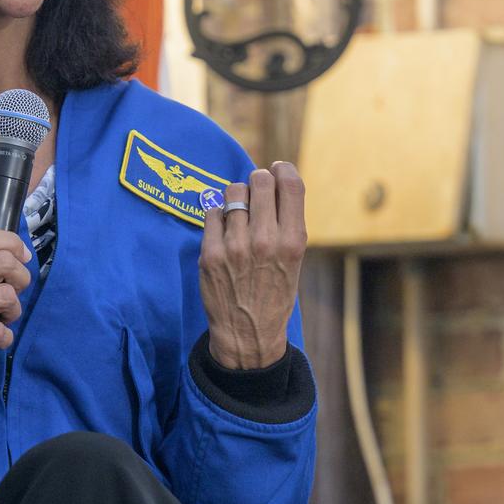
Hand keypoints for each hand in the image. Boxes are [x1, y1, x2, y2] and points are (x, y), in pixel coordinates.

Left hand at [199, 163, 305, 369]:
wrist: (248, 334)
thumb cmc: (274, 293)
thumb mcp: (294, 260)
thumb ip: (286, 222)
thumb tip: (273, 180)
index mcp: (293, 241)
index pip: (290, 183)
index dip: (283, 169)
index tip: (276, 169)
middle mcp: (266, 240)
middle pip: (260, 180)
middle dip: (258, 181)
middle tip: (255, 194)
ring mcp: (235, 246)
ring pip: (232, 192)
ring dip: (235, 197)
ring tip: (238, 213)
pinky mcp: (210, 253)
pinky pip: (210, 212)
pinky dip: (216, 214)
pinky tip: (222, 229)